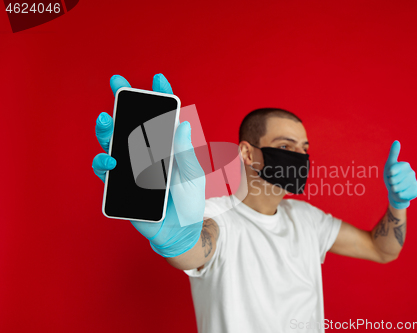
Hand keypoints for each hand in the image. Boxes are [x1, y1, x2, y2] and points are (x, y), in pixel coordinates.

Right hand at [92, 74, 204, 256]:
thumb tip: (183, 125)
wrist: (179, 230)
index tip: (158, 78)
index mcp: (167, 147)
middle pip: (132, 124)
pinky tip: (110, 160)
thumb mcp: (193, 175)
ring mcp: (132, 168)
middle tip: (117, 84)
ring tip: (106, 120)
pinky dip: (104, 163)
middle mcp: (147, 153)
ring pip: (114, 143)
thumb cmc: (189, 201)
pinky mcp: (121, 186)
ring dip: (107, 130)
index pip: (162, 118)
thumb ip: (186, 152)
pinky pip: (106, 171)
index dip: (160, 97)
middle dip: (124, 102)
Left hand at [383, 140, 416, 209]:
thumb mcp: (389, 165)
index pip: (392, 171)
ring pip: (397, 188)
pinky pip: (402, 195)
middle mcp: (412, 173)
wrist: (395, 192)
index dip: (388, 174)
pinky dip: (398, 196)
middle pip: (394, 180)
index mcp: (405, 165)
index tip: (390, 174)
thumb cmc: (391, 176)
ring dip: (393, 189)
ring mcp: (415, 183)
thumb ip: (393, 153)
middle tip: (393, 182)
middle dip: (390, 183)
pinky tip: (401, 193)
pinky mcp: (415, 192)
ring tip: (396, 187)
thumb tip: (397, 141)